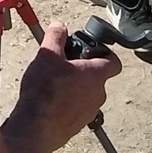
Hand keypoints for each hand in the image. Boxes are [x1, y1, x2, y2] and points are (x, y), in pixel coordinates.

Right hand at [15, 24, 121, 151]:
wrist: (37, 126)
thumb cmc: (45, 90)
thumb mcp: (47, 54)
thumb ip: (56, 36)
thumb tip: (59, 25)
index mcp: (96, 74)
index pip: (114, 62)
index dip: (104, 54)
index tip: (89, 51)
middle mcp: (98, 94)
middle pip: (97, 77)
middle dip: (82, 70)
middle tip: (64, 65)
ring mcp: (90, 112)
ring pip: (87, 94)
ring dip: (75, 88)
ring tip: (54, 84)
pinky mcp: (79, 125)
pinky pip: (78, 109)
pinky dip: (68, 104)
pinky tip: (50, 101)